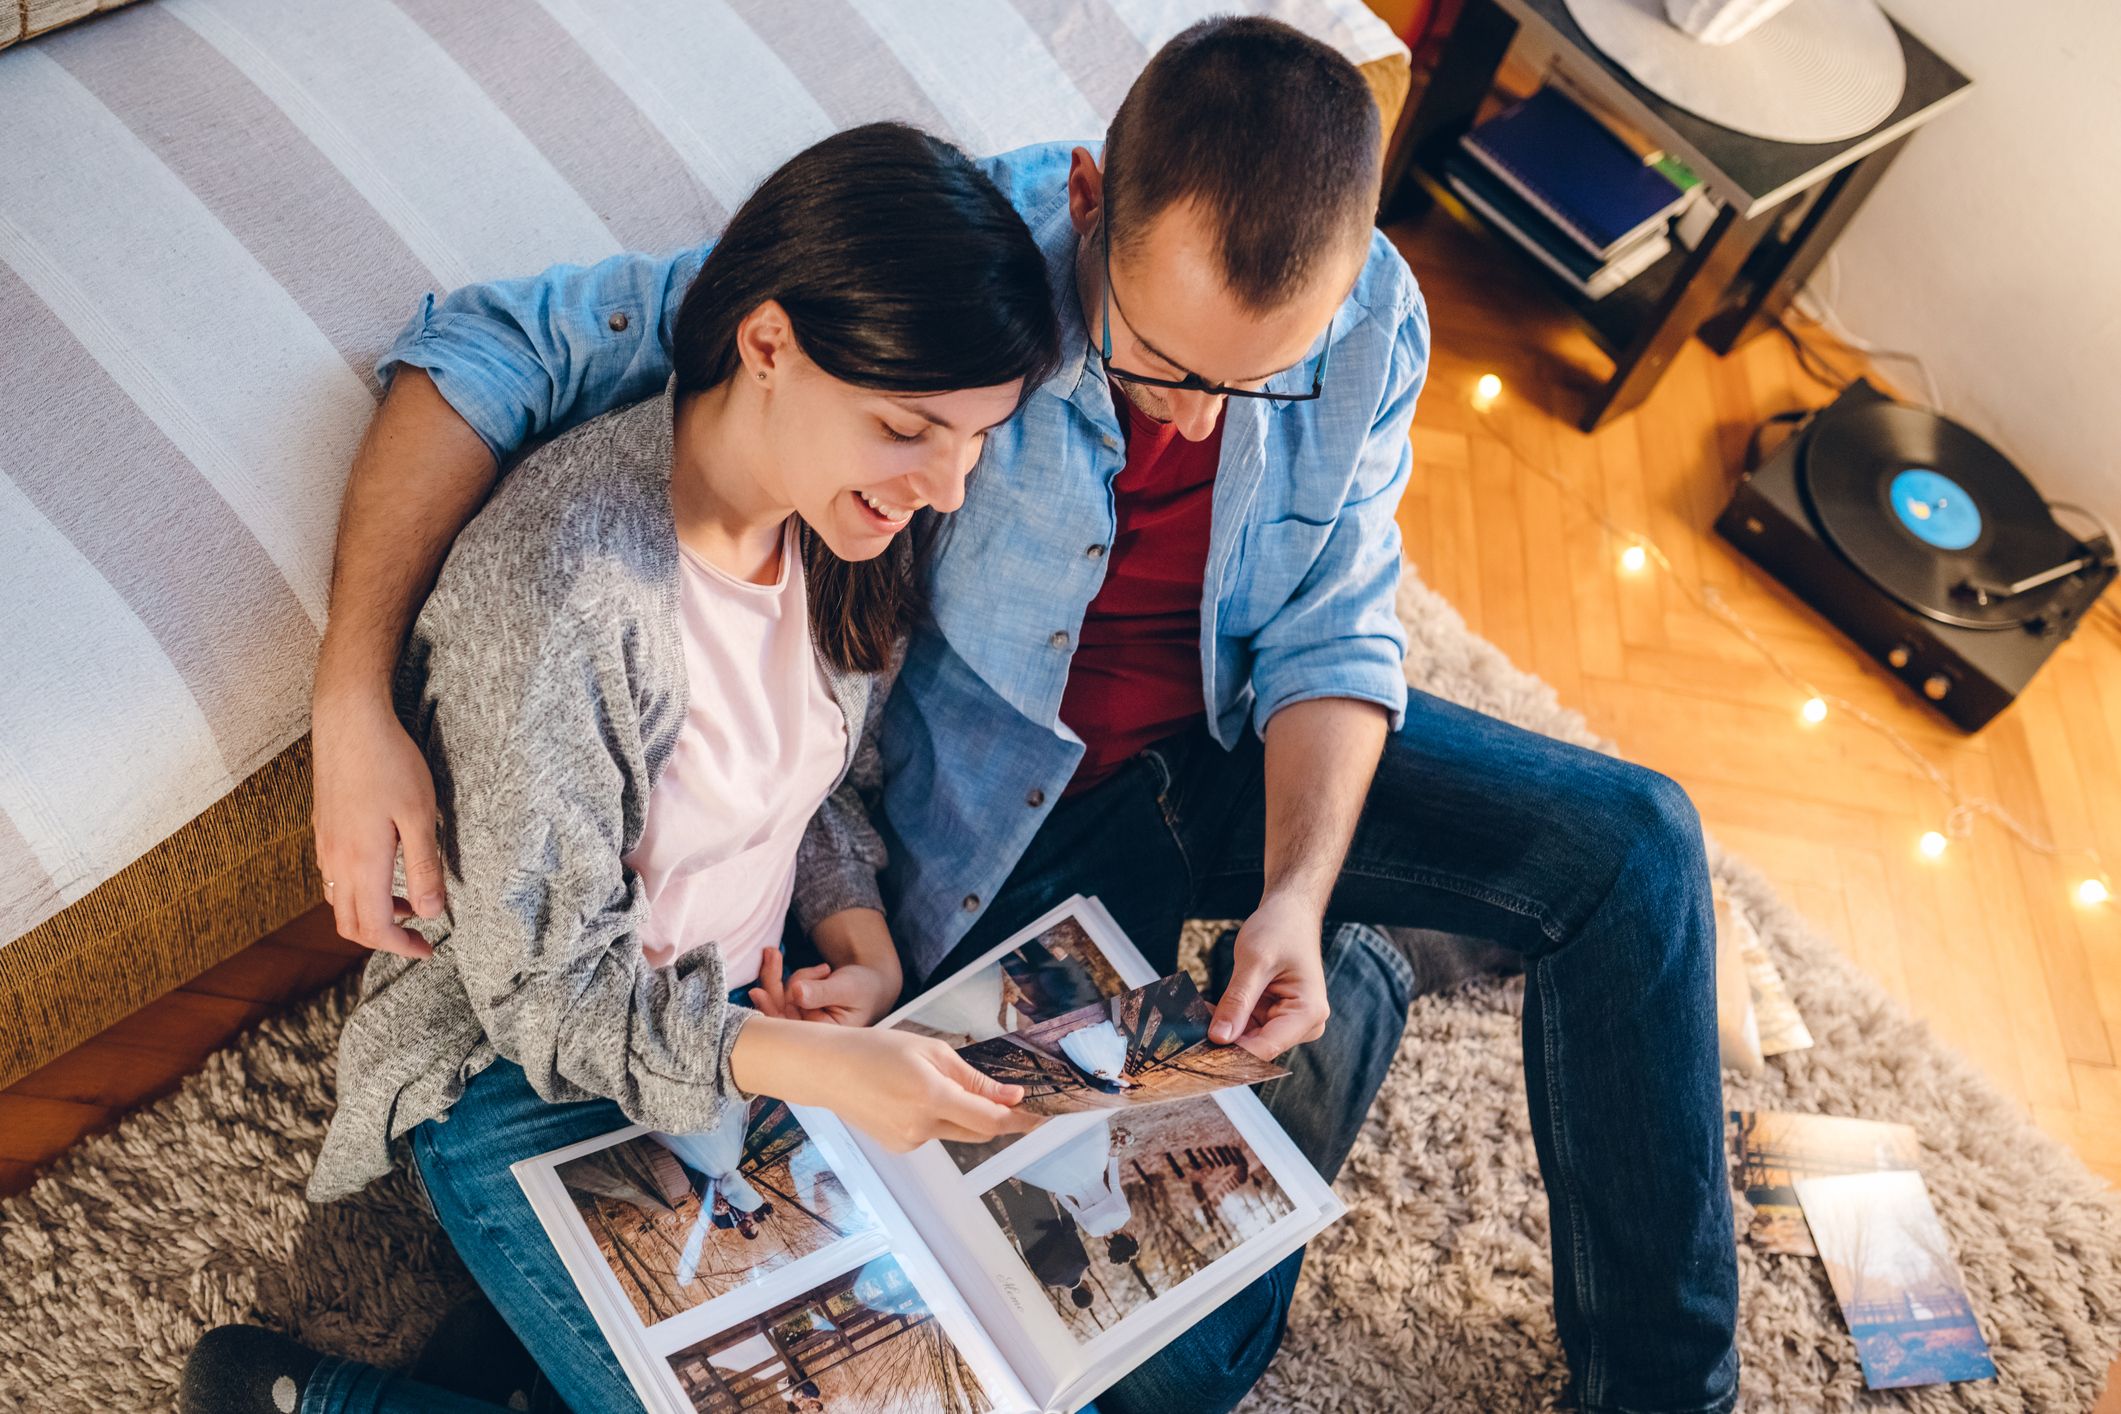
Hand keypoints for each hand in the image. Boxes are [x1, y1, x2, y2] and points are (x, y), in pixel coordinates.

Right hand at [312, 692, 444, 957]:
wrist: (349, 720)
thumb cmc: (390, 763)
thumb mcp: (420, 816)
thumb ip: (424, 868)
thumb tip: (430, 913)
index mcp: (361, 863)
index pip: (373, 928)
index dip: (400, 947)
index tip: (427, 949)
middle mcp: (335, 861)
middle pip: (349, 923)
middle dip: (383, 939)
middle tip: (418, 936)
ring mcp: (324, 844)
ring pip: (338, 901)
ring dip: (370, 913)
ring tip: (408, 902)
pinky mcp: (322, 827)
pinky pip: (333, 877)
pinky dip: (358, 890)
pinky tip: (385, 870)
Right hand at [733, 1019, 1039, 1152]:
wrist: (827, 1070)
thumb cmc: (876, 1050)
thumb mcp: (931, 1052)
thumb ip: (972, 1079)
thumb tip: (1010, 1096)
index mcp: (931, 1097)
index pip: (990, 1120)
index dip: (1020, 1120)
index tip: (1042, 1116)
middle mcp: (921, 1127)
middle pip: (978, 1131)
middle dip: (998, 1118)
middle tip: (1015, 1103)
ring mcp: (908, 1141)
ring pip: (955, 1131)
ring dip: (964, 1114)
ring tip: (936, 1084)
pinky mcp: (899, 1147)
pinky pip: (933, 1133)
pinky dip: (937, 1118)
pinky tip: (913, 1097)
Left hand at [747, 947, 900, 1026]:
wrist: (870, 984)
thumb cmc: (864, 989)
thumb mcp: (847, 988)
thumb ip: (822, 992)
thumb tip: (796, 992)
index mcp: (821, 1037)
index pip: (789, 1029)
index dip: (770, 1012)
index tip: (757, 991)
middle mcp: (806, 1032)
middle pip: (777, 1010)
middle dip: (773, 980)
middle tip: (772, 953)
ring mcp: (798, 1019)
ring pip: (776, 996)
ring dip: (780, 974)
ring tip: (806, 962)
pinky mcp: (793, 1007)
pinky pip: (778, 990)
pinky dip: (780, 973)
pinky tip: (792, 963)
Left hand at [1210, 893, 1330, 1059]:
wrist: (1289, 911)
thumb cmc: (1281, 928)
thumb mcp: (1255, 961)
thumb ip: (1238, 1001)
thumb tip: (1219, 1038)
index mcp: (1308, 1013)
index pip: (1265, 1048)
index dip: (1231, 1053)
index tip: (1198, 1052)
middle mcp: (1303, 1024)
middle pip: (1256, 1047)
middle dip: (1223, 1040)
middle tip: (1188, 1033)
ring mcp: (1287, 1021)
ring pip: (1247, 1039)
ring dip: (1221, 1030)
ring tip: (1194, 1016)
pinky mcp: (1273, 1015)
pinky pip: (1245, 1027)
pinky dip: (1225, 1020)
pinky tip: (1204, 1010)